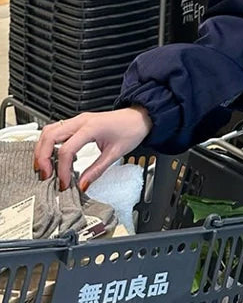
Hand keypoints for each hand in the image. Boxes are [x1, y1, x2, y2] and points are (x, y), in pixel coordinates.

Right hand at [34, 107, 152, 191]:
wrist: (139, 117)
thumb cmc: (131, 130)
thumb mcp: (115, 154)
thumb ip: (96, 170)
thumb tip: (82, 185)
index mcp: (91, 127)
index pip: (67, 150)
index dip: (62, 170)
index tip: (64, 184)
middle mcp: (81, 121)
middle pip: (50, 136)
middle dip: (43, 157)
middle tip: (45, 176)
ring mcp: (78, 120)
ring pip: (49, 130)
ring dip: (43, 149)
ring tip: (45, 168)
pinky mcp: (78, 122)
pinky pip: (56, 130)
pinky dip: (49, 143)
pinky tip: (54, 157)